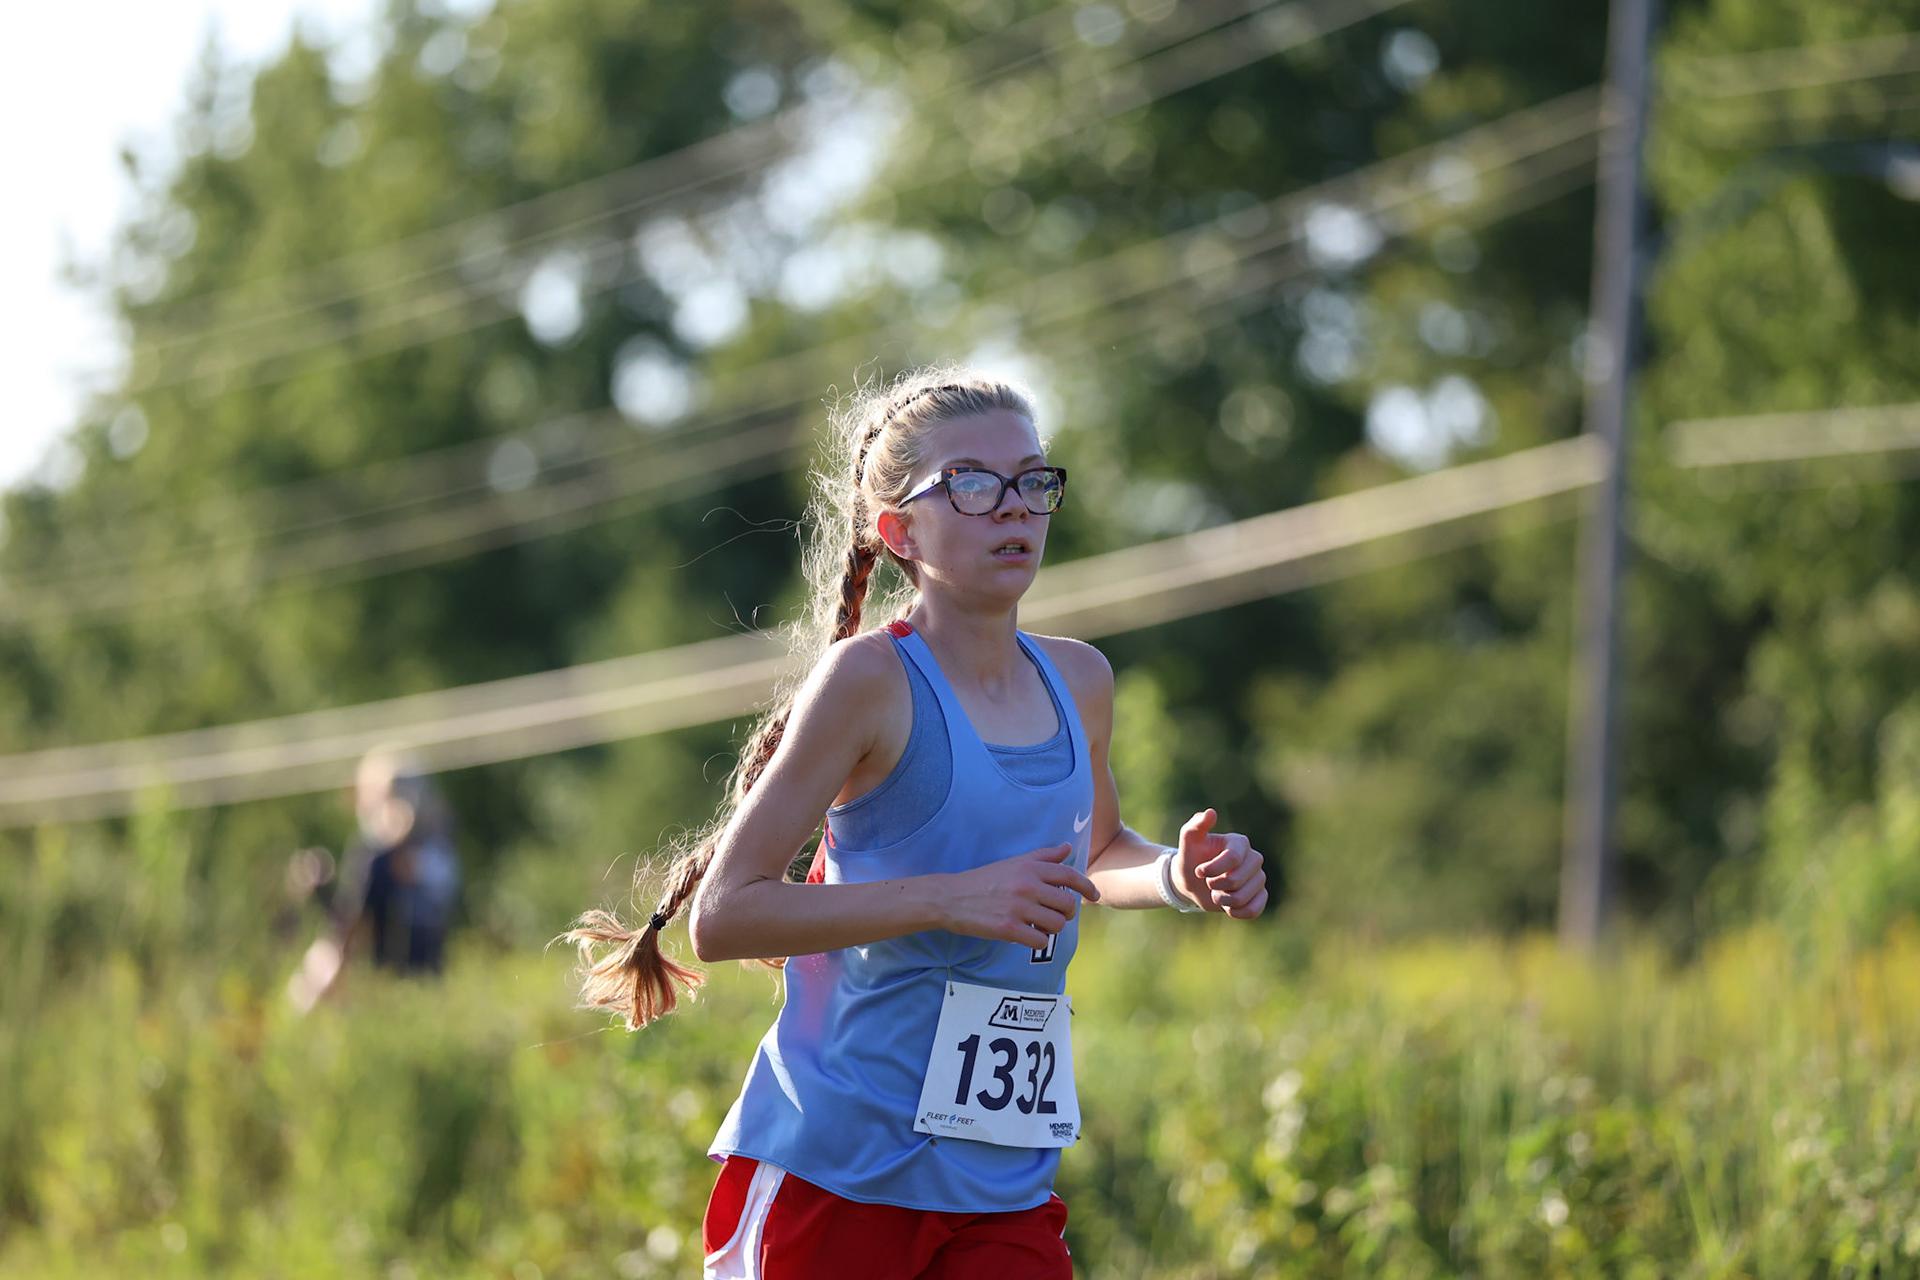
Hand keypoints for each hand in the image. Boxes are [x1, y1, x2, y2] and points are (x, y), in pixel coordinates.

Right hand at [942, 843, 1099, 948]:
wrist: (952, 897)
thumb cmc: (985, 880)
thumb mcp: (1015, 862)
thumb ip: (1044, 856)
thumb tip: (1068, 847)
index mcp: (1030, 868)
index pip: (1069, 876)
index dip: (1087, 886)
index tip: (1095, 896)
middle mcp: (1027, 886)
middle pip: (1067, 904)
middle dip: (1067, 913)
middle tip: (1058, 915)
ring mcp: (1018, 908)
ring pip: (1057, 924)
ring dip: (1052, 928)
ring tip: (1040, 926)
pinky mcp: (1008, 928)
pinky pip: (1040, 940)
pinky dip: (1039, 941)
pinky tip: (1029, 935)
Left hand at [1177, 809, 1267, 918]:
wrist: (1193, 881)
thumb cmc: (1191, 858)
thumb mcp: (1188, 841)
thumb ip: (1195, 825)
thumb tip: (1211, 813)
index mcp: (1240, 842)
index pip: (1233, 859)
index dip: (1213, 869)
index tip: (1199, 872)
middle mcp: (1254, 858)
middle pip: (1238, 880)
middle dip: (1216, 885)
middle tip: (1208, 882)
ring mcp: (1259, 878)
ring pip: (1243, 897)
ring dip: (1222, 899)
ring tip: (1216, 893)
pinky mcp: (1259, 896)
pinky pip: (1254, 910)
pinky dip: (1236, 912)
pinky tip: (1227, 907)